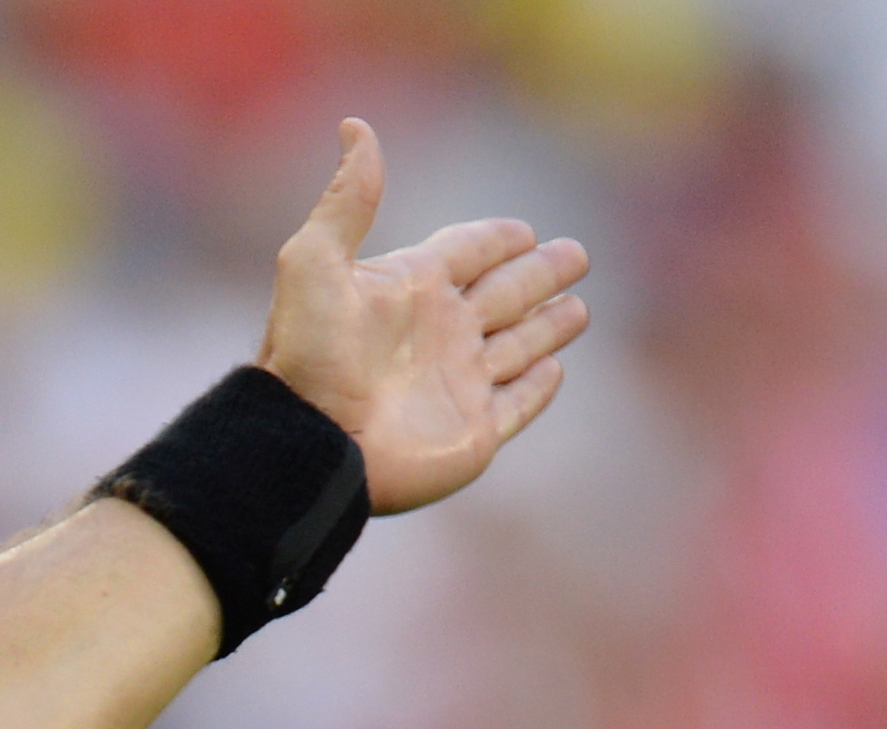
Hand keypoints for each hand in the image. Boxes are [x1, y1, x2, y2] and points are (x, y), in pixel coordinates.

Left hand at [257, 118, 590, 515]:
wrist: (308, 444)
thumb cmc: (307, 355)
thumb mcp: (315, 263)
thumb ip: (346, 199)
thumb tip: (355, 126)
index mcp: (410, 289)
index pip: (466, 252)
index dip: (495, 239)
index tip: (523, 230)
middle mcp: (439, 332)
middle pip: (504, 294)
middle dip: (540, 274)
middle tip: (576, 254)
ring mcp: (458, 383)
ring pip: (518, 346)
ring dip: (548, 326)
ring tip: (579, 309)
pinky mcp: (474, 432)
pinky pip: (517, 403)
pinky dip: (538, 387)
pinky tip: (554, 371)